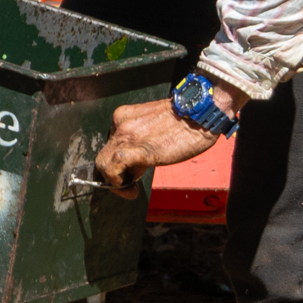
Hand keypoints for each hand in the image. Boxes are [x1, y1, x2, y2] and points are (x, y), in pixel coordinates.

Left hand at [95, 97, 227, 196]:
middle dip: (116, 174)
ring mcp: (126, 136)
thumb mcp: (152, 126)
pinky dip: (117, 182)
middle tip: (132, 182)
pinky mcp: (137, 149)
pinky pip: (113, 168)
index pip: (110, 145)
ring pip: (103, 163)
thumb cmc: (183, 122)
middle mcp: (120, 124)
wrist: (199, 115)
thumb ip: (139, 139)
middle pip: (104, 155)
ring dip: (116, 181)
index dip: (118, 163)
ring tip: (133, 186)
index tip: (131, 173)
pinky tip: (132, 188)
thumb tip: (134, 163)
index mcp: (123, 116)